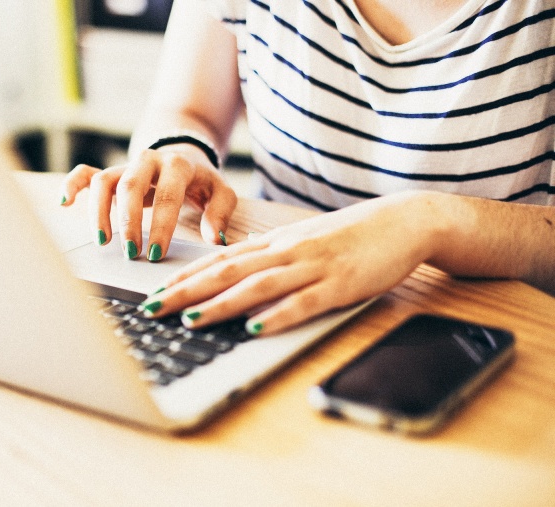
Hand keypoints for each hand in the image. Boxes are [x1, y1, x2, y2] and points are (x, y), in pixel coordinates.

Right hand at [60, 145, 237, 260]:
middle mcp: (148, 161)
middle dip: (129, 222)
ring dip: (100, 211)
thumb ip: (220, 213)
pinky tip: (65, 203)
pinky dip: (72, 185)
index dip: (161, 225)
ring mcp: (126, 166)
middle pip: (131, 186)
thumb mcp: (220, 192)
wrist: (184, 154)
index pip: (167, 195)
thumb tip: (214, 238)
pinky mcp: (110, 172)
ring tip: (103, 241)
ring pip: (104, 181)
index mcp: (177, 165)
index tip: (156, 253)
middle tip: (131, 252)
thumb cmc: (201, 180)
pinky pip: (85, 173)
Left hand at [139, 191, 442, 334]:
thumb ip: (268, 255)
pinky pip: (303, 302)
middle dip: (185, 290)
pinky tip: (255, 328)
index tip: (153, 291)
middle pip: (227, 271)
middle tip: (152, 307)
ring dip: (221, 303)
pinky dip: (277, 315)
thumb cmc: (349, 235)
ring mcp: (312, 267)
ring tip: (189, 318)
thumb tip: (234, 268)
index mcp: (275, 242)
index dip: (184, 276)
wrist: (401, 220)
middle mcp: (286, 251)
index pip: (219, 259)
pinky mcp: (339, 284)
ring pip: (257, 285)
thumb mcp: (301, 240)